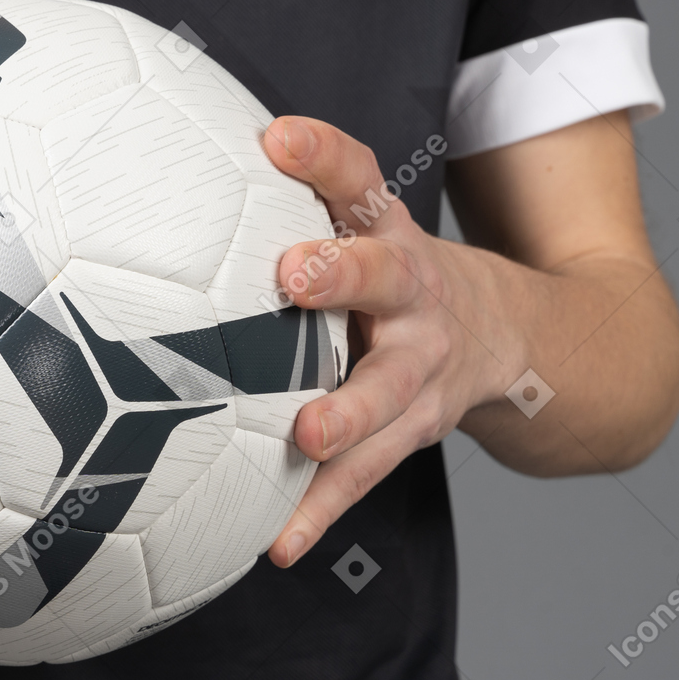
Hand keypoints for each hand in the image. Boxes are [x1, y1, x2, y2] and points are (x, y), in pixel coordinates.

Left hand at [260, 117, 508, 567]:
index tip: (278, 136)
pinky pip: (364, 475)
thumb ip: (295, 203)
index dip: (322, 155)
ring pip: (385, 391)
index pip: (360, 179)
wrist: (513, 340)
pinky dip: (320, 510)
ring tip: (306, 433)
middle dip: (342, 274)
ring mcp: (419, 368)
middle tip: (294, 276)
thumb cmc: (393, 276)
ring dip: (345, 412)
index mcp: (387, 234)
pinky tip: (279, 543)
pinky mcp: (413, 430)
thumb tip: (165, 166)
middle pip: (383, 276)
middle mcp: (411, 294)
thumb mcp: (366, 225)